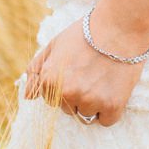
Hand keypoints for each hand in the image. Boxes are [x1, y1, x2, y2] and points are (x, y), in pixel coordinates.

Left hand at [20, 10, 148, 126]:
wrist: (120, 27)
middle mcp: (68, 94)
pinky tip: (113, 91)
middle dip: (78, 96)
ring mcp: (90, 101)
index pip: (51, 99)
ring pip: (87, 115)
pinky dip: (110, 110)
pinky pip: (106, 120)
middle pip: (69, 109)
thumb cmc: (86, 33)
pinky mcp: (112, 105)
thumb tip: (28, 96)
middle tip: (91, 74)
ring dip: (94, 103)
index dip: (64, 86)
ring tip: (103, 80)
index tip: (76, 72)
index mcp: (50, 80)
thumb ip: (37, 70)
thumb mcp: (55, 45)